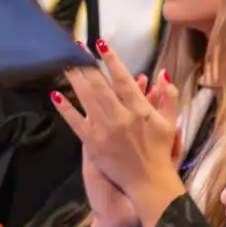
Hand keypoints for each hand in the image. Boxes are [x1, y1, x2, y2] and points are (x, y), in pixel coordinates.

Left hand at [55, 41, 185, 226]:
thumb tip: (162, 74)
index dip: (111, 60)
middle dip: (86, 64)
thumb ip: (168, 97)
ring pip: (86, 98)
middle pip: (99, 85)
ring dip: (74, 79)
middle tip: (74, 46)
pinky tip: (55, 94)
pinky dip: (65, 108)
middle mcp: (120, 116)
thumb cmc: (161, 152)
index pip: (123, 79)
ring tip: (63, 62)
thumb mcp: (170, 122)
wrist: (149, 182)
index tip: (100, 43)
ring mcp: (104, 129)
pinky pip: (75, 122)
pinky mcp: (92, 143)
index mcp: (140, 110)